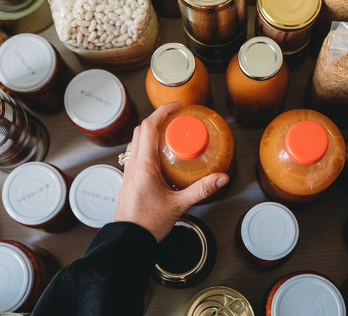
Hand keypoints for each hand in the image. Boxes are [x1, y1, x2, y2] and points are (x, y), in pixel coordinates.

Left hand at [112, 101, 229, 241]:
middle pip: (142, 130)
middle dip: (158, 119)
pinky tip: (162, 157)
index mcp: (143, 165)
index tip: (177, 107)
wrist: (127, 241)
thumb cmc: (146, 224)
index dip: (163, 112)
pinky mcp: (129, 179)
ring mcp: (129, 171)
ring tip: (170, 135)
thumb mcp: (178, 205)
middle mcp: (133, 164)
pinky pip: (136, 154)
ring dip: (151, 132)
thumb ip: (201, 190)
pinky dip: (148, 147)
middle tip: (176, 118)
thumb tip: (220, 178)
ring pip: (137, 141)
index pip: (150, 127)